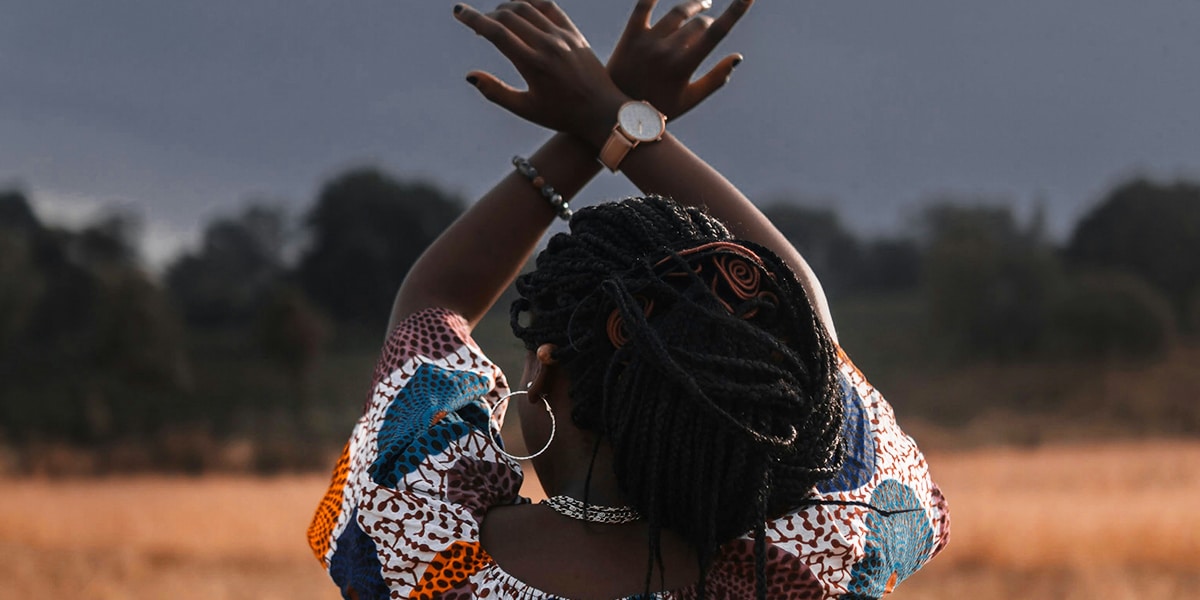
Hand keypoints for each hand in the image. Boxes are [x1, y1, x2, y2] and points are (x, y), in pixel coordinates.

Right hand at [455, 1, 631, 146]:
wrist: (603, 112)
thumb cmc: (562, 114)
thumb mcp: (525, 109)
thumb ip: (495, 92)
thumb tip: (470, 75)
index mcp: (533, 65)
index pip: (496, 33)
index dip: (474, 19)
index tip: (458, 12)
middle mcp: (548, 46)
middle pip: (509, 16)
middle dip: (487, 15)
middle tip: (477, 24)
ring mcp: (563, 37)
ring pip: (528, 7)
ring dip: (506, 7)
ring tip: (496, 17)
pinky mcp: (574, 33)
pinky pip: (549, 7)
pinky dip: (531, 1)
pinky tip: (520, 6)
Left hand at [609, 0, 752, 119]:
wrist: (616, 114)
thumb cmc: (658, 110)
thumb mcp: (690, 100)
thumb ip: (715, 79)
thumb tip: (737, 57)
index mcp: (682, 67)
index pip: (715, 33)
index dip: (736, 11)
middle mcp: (666, 51)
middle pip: (698, 23)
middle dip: (708, 23)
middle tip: (709, 26)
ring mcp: (646, 41)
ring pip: (678, 13)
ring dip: (693, 7)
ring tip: (701, 6)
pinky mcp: (630, 35)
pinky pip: (644, 5)